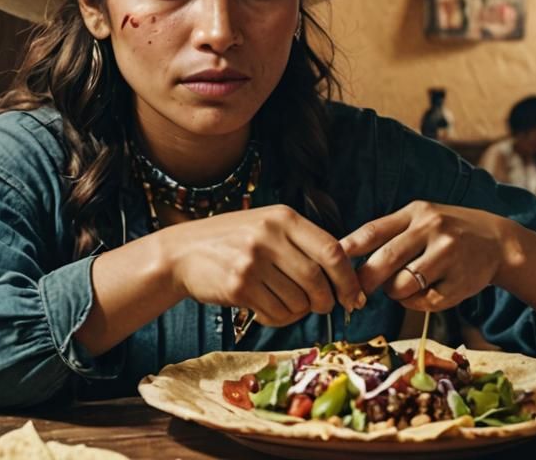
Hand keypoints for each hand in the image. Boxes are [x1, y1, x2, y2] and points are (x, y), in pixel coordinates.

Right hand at [164, 205, 363, 327]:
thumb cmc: (232, 241)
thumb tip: (345, 273)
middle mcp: (268, 237)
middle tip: (322, 307)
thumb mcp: (267, 226)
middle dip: (326, 301)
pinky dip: (278, 318)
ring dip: (299, 311)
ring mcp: (252, 262)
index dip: (348, 278)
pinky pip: (275, 312)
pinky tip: (266, 308)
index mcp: (283, 218)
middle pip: (317, 280)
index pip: (331, 250)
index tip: (353, 295)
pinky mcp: (238, 286)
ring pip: (297, 301)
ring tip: (286, 304)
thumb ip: (301, 242)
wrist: (182, 252)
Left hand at [340, 201, 523, 312]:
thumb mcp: (421, 219)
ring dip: (394, 292)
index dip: (348, 250)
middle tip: (356, 292)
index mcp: (416, 212)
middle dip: (365, 281)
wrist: (497, 242)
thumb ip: (390, 233)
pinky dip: (416, 303)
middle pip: (384, 260)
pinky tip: (424, 292)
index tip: (330, 263)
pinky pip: (424, 302)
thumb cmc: (447, 232)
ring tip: (402, 286)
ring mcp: (448, 256)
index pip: (373, 231)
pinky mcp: (460, 282)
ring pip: (402, 285)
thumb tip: (346, 257)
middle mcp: (432, 229)